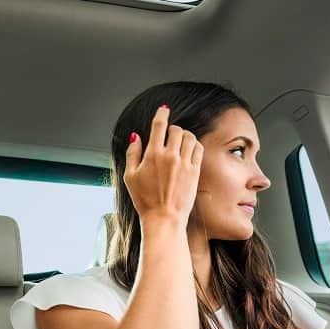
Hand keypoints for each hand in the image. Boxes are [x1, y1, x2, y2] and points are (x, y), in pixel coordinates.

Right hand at [123, 105, 202, 228]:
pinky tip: (189, 150)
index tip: (163, 110)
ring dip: (184, 135)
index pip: (159, 126)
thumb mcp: (130, 176)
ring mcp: (184, 163)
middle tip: (169, 135)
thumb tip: (135, 136)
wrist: (164, 218)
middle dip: (172, 129)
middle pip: (176, 129)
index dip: (161, 114)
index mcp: (152, 155)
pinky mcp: (195, 171)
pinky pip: (199, 149)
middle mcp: (170, 156)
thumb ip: (132, 153)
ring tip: (180, 142)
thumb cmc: (145, 200)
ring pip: (190, 137)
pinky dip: (194, 145)